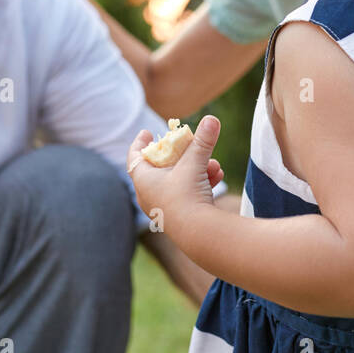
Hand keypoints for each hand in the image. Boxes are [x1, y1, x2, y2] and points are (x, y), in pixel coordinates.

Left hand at [128, 116, 222, 230]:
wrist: (199, 233)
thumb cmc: (188, 195)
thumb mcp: (194, 163)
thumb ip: (202, 141)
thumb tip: (211, 119)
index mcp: (143, 181)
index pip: (135, 157)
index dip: (140, 143)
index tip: (147, 132)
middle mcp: (149, 196)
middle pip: (158, 168)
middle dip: (177, 155)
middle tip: (183, 145)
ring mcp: (163, 208)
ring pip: (178, 181)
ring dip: (196, 169)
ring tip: (213, 164)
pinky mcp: (179, 217)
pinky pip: (188, 194)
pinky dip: (200, 183)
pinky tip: (217, 176)